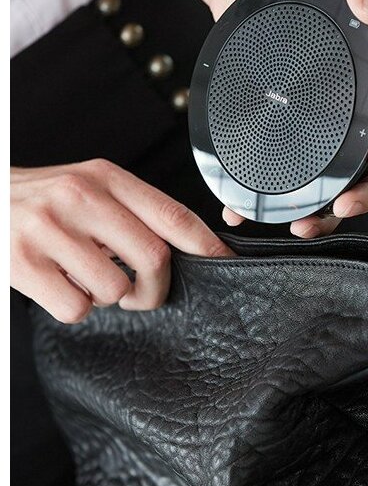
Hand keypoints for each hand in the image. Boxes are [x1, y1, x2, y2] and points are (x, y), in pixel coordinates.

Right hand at [11, 159, 231, 322]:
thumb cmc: (40, 202)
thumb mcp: (87, 188)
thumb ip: (131, 211)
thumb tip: (188, 249)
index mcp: (104, 177)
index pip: (173, 214)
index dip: (206, 245)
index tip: (226, 264)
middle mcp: (79, 196)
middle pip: (154, 257)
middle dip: (155, 288)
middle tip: (141, 294)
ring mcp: (49, 228)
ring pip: (115, 288)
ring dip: (107, 298)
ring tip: (85, 279)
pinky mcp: (23, 262)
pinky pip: (77, 308)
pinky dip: (74, 307)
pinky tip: (58, 285)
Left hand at [204, 0, 367, 236]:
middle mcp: (353, 106)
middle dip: (366, 194)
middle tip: (340, 207)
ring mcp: (319, 123)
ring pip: (335, 181)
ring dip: (325, 214)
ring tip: (301, 227)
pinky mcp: (284, 129)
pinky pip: (285, 173)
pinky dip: (267, 200)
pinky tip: (244, 211)